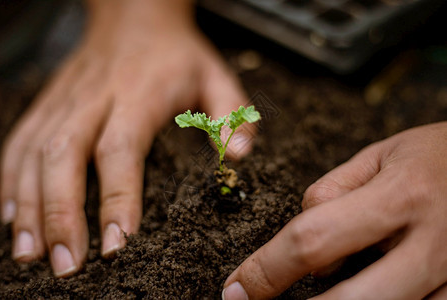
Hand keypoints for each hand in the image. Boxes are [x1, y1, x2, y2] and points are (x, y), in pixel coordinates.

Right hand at [0, 0, 251, 276]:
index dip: (118, 197)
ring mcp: (65, 100)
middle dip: (62, 214)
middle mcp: (93, 98)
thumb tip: (238, 157)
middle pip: (65, 157)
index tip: (119, 243)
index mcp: (138, 94)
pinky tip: (13, 216)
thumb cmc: (177, 53)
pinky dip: (11, 182)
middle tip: (67, 264)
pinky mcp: (49, 104)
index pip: (121, 150)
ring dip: (30, 207)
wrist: (134, 15)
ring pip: (34, 154)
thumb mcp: (216, 76)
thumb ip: (232, 115)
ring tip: (32, 254)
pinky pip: (20, 142)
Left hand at [223, 122, 446, 299]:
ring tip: (314, 290)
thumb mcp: (377, 156)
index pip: (313, 241)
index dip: (266, 270)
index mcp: (399, 196)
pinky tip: (358, 289)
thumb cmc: (431, 156)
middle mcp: (429, 245)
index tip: (236, 287)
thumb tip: (298, 236)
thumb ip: (331, 191)